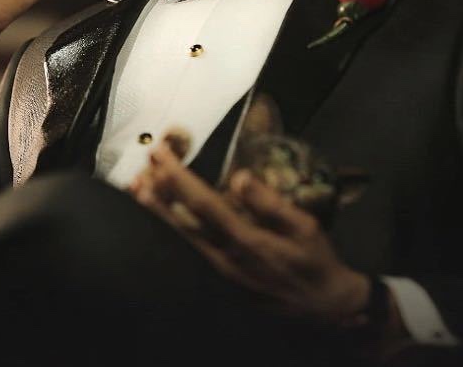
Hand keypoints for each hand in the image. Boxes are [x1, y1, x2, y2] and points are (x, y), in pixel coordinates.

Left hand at [128, 139, 369, 324]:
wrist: (324, 308)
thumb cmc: (315, 261)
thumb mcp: (304, 227)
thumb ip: (269, 203)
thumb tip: (239, 177)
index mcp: (244, 240)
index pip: (202, 203)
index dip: (177, 178)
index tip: (161, 154)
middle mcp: (224, 257)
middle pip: (181, 221)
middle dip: (159, 191)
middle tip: (140, 166)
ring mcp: (218, 271)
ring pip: (180, 237)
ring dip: (158, 211)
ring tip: (138, 188)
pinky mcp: (220, 280)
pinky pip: (188, 249)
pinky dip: (171, 229)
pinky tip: (163, 216)